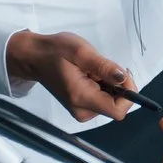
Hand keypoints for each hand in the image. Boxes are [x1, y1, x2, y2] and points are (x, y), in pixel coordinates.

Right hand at [6, 29, 132, 122]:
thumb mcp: (81, 52)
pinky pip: (103, 98)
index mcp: (82, 98)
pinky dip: (103, 85)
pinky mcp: (81, 105)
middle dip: (118, 85)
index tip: (122, 74)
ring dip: (109, 83)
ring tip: (92, 69)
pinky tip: (90, 74)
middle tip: (103, 67)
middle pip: (117, 106)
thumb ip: (104, 67)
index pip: (118, 111)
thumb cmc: (54, 52)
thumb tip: (123, 78)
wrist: (35, 57)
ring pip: (112, 101)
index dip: (128, 93)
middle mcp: (82, 110)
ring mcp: (81, 110)